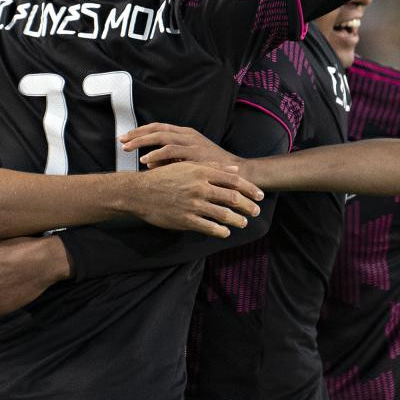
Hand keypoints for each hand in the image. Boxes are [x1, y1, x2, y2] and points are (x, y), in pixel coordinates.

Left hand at [120, 123, 242, 169]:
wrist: (238, 174)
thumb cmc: (210, 169)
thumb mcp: (186, 162)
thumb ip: (168, 161)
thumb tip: (148, 165)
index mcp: (185, 134)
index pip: (158, 127)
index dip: (140, 131)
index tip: (125, 137)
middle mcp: (187, 135)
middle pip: (157, 129)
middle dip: (137, 134)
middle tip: (121, 141)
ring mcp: (192, 142)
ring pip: (162, 137)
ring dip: (143, 142)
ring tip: (128, 149)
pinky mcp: (195, 152)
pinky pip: (171, 151)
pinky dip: (156, 155)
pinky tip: (145, 160)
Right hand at [125, 162, 261, 237]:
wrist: (140, 192)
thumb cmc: (164, 177)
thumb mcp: (187, 166)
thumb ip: (212, 167)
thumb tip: (235, 171)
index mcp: (201, 172)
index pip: (233, 180)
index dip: (249, 188)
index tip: (260, 195)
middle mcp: (199, 187)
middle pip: (232, 197)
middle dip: (247, 206)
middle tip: (255, 211)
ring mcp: (193, 204)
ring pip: (223, 214)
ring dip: (237, 220)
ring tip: (243, 223)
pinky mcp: (185, 220)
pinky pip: (209, 227)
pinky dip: (220, 231)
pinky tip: (225, 232)